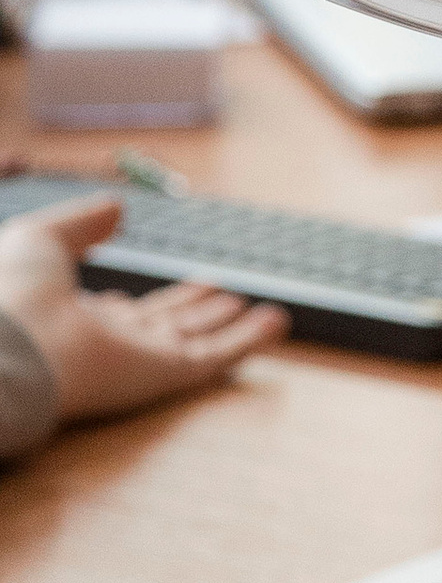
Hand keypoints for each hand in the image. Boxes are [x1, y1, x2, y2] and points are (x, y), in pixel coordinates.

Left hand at [0, 197, 283, 421]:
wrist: (11, 347)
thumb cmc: (13, 292)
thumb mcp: (40, 238)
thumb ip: (80, 223)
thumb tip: (117, 208)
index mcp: (70, 318)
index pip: (106, 313)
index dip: (124, 303)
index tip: (132, 294)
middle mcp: (107, 343)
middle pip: (158, 326)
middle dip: (187, 310)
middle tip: (215, 294)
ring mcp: (138, 360)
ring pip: (193, 342)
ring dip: (225, 326)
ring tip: (253, 310)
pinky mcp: (165, 374)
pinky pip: (216, 356)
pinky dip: (249, 340)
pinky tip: (275, 322)